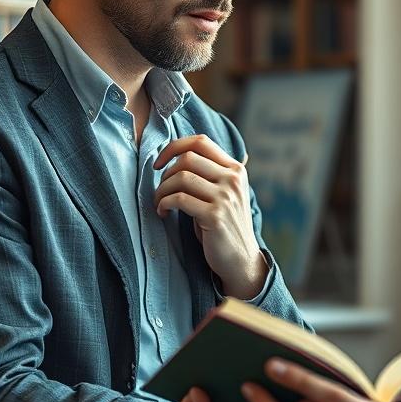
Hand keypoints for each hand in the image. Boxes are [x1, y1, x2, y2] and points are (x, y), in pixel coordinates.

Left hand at [154, 135, 265, 297]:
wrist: (241, 259)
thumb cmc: (224, 224)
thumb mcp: (224, 193)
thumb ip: (210, 173)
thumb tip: (175, 155)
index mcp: (235, 169)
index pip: (200, 142)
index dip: (174, 147)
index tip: (159, 163)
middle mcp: (233, 179)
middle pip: (187, 158)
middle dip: (165, 173)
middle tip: (161, 190)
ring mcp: (225, 197)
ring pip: (181, 177)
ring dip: (162, 190)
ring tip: (160, 203)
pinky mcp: (215, 216)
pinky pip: (179, 199)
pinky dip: (164, 203)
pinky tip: (163, 212)